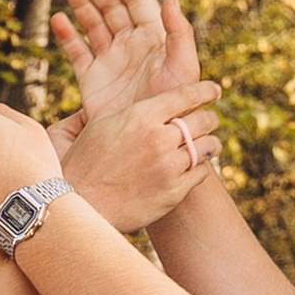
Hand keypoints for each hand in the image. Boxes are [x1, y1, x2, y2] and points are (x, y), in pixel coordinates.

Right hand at [67, 81, 221, 234]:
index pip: (186, 95)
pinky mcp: (174, 191)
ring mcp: (168, 166)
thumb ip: (133, 112)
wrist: (80, 204)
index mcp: (141, 116)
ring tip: (207, 144)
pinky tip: (192, 167)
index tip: (214, 90)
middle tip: (208, 120)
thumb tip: (150, 100)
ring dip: (209, 143)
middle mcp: (158, 138)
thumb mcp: (102, 125)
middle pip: (203, 120)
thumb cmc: (86, 162)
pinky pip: (202, 172)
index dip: (205, 91)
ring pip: (207, 146)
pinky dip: (199, 167)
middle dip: (208, 118)